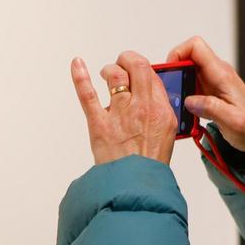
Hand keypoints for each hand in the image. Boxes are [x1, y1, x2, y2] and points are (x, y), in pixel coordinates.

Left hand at [70, 51, 176, 165]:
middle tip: (123, 63)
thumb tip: (151, 95)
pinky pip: (88, 95)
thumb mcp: (167, 133)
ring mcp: (119, 114)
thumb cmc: (149, 164)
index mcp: (160, 110)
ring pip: (114, 76)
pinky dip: (80, 77)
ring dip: (110, 70)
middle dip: (128, 59)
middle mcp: (141, 108)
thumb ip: (160, 111)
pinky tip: (77, 64)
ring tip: (106, 74)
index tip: (138, 69)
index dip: (143, 68)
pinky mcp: (99, 124)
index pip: (152, 74)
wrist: (135, 185)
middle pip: (136, 67)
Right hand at [166, 36, 244, 162]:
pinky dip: (184, 95)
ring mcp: (214, 82)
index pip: (195, 47)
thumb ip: (210, 108)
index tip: (171, 72)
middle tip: (170, 92)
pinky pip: (192, 85)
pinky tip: (185, 110)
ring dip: (179, 85)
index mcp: (222, 75)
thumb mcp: (233, 121)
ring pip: (188, 72)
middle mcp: (217, 74)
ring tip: (176, 103)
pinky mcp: (211, 91)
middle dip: (175, 72)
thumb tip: (189, 101)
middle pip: (188, 58)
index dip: (178, 53)